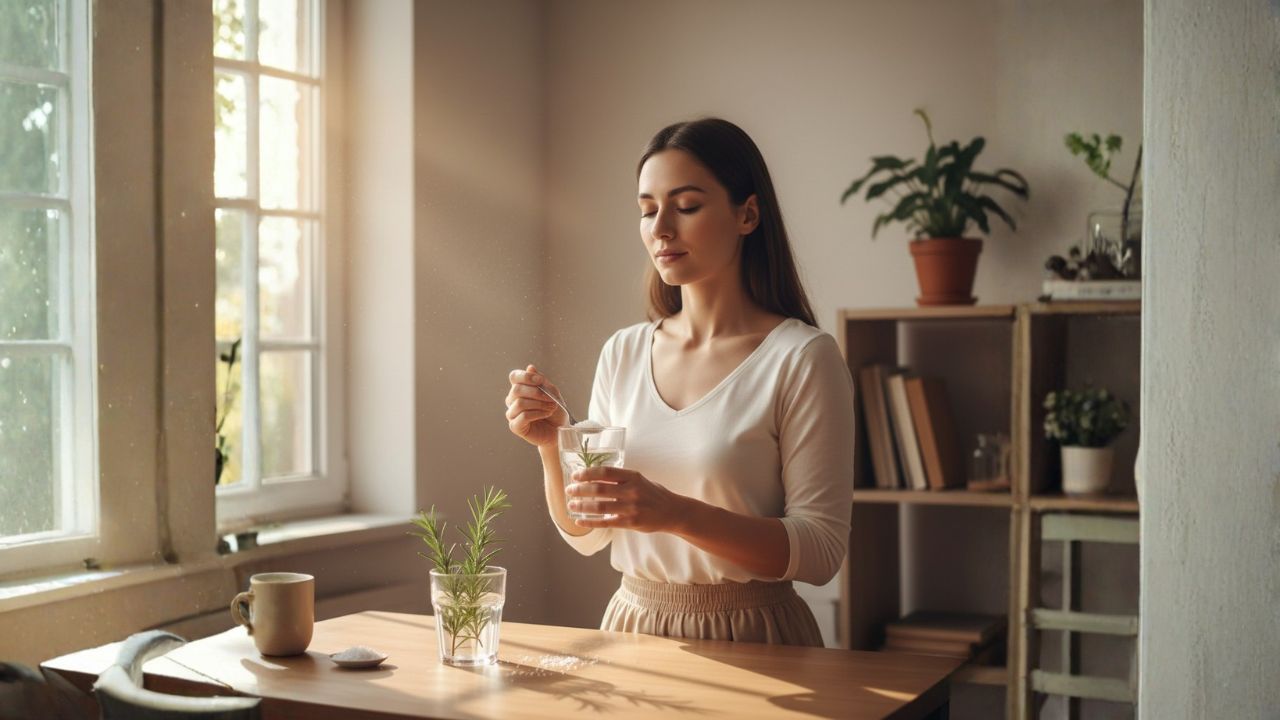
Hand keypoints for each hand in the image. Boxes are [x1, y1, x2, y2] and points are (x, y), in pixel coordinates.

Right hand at [505, 364, 567, 448]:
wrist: (560, 430)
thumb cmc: (555, 411)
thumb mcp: (552, 392)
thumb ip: (541, 381)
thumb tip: (530, 367)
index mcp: (520, 388)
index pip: (514, 376)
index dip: (526, 376)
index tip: (540, 381)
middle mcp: (512, 400)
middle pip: (516, 390)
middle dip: (536, 393)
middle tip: (551, 399)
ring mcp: (512, 413)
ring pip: (520, 403)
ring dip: (539, 404)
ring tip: (551, 408)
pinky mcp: (515, 426)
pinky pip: (523, 416)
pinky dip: (537, 414)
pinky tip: (546, 414)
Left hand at [565, 467, 688, 532]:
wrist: (672, 512)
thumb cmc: (653, 494)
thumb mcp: (639, 480)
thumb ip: (620, 479)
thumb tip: (593, 477)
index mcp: (633, 477)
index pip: (605, 472)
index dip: (587, 473)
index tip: (575, 476)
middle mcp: (632, 491)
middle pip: (599, 489)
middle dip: (580, 489)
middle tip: (569, 490)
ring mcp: (631, 508)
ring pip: (600, 506)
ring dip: (582, 506)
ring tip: (571, 505)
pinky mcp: (631, 523)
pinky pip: (606, 522)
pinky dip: (590, 522)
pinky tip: (579, 521)